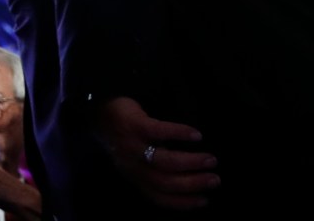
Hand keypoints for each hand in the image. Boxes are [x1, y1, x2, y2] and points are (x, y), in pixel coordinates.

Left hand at [91, 96, 216, 209]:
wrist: (98, 110)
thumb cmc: (122, 137)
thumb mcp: (134, 160)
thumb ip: (153, 171)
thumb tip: (189, 179)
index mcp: (135, 176)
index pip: (158, 196)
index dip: (182, 202)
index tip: (204, 200)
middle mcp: (133, 165)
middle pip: (164, 181)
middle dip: (192, 183)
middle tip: (215, 180)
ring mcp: (132, 145)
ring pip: (164, 161)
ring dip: (191, 162)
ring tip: (211, 160)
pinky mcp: (134, 125)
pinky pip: (159, 132)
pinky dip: (179, 134)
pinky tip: (197, 135)